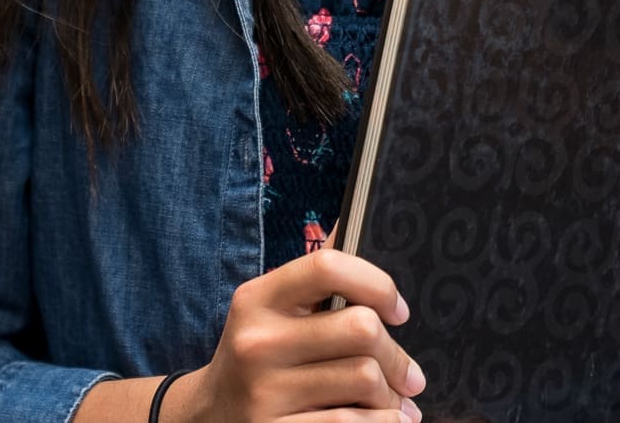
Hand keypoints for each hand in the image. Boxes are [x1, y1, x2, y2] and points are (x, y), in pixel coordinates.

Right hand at [170, 248, 425, 421]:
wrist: (209, 418)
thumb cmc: (259, 356)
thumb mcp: (271, 311)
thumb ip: (314, 275)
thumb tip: (350, 217)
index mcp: (257, 299)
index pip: (327, 266)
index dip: (378, 284)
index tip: (398, 311)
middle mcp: (257, 341)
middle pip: (362, 329)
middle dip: (398, 356)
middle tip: (409, 374)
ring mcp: (264, 392)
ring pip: (366, 380)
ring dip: (394, 397)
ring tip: (396, 402)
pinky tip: (387, 422)